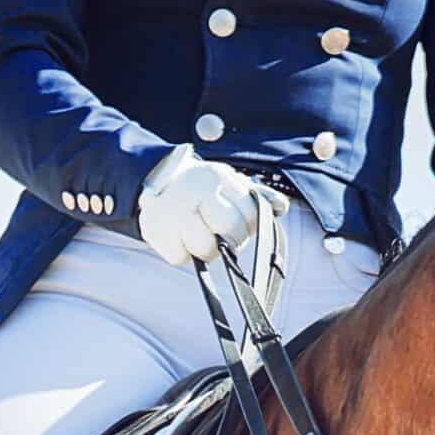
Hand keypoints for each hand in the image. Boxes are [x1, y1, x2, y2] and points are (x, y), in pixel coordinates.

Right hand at [135, 144, 290, 266]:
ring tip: (201, 235)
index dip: (249, 225)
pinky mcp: (154, 230)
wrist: (157, 178)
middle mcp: (194, 191)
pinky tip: (180, 237)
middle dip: (232, 240)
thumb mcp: (229, 182)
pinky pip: (180, 257)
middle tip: (222, 234)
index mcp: (217, 177)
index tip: (239, 222)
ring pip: (206, 250)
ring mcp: (172, 212)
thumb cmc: (201, 186)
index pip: (250, 214)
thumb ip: (257, 195)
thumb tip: (280, 207)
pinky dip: (182, 253)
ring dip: (207, 249)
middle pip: (230, 233)